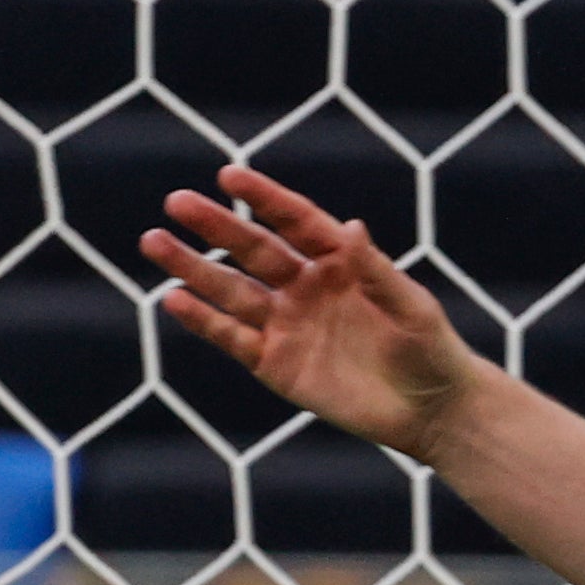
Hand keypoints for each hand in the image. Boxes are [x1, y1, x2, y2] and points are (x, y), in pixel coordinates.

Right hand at [143, 165, 481, 457]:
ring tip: (154, 242)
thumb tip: (351, 226)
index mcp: (341, 262)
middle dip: (215, 226)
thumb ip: (377, 271)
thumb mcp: (410, 307)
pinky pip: (232, 337)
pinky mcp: (275, 364)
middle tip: (176, 202)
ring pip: (231, 289)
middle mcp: (306, 287)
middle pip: (253, 249)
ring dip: (193, 268)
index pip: (295, 221)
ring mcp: (287, 324)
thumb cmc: (430, 349)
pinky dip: (203, 320)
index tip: (229, 175)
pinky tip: (174, 300)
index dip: (264, 198)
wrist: (430, 410)